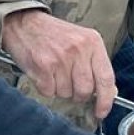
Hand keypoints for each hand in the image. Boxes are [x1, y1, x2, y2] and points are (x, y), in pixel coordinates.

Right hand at [1, 9, 116, 116]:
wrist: (24, 22)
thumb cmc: (54, 35)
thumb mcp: (81, 41)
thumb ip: (95, 65)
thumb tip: (109, 92)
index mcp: (93, 42)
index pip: (106, 78)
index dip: (105, 100)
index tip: (102, 111)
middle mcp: (79, 49)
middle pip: (85, 90)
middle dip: (77, 94)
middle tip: (69, 84)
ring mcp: (61, 57)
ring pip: (66, 93)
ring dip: (60, 89)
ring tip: (54, 72)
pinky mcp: (43, 65)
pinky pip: (49, 91)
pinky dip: (46, 87)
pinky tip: (44, 73)